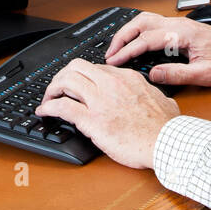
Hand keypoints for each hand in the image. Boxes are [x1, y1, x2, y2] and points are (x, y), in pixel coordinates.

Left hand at [36, 60, 178, 169]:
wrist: (166, 142)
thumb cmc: (166, 127)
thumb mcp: (163, 99)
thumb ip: (154, 94)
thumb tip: (158, 97)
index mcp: (127, 78)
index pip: (97, 68)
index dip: (83, 76)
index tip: (79, 85)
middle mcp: (111, 83)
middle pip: (76, 67)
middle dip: (62, 75)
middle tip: (58, 88)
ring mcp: (100, 100)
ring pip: (66, 81)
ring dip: (52, 88)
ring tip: (48, 98)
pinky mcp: (92, 120)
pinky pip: (62, 107)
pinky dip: (48, 108)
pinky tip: (44, 112)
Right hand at [104, 12, 210, 87]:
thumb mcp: (205, 74)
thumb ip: (177, 74)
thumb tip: (154, 75)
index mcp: (182, 33)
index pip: (147, 39)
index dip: (127, 50)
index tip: (114, 61)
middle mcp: (178, 25)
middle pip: (141, 22)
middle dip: (122, 36)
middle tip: (110, 54)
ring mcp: (178, 24)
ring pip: (146, 20)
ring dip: (129, 32)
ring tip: (117, 49)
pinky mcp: (179, 29)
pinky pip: (153, 25)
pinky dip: (138, 33)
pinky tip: (134, 44)